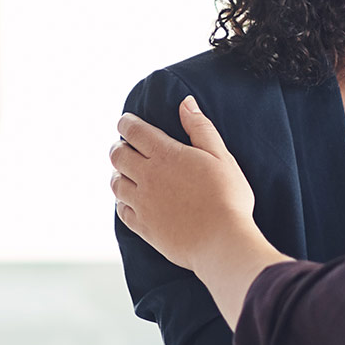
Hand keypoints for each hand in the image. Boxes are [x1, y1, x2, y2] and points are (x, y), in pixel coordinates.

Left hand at [111, 95, 258, 274]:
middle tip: (126, 147)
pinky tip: (131, 201)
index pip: (134, 131)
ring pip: (116, 183)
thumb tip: (186, 103)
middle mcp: (148, 177)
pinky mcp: (143, 227)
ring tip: (127, 174)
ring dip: (119, 174)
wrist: (223, 242)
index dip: (126, 123)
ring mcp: (143, 203)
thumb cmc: (228, 198)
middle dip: (119, 147)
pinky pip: (121, 211)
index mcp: (166, 155)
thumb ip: (201, 128)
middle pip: (117, 155)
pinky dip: (122, 202)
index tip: (126, 122)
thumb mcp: (221, 157)